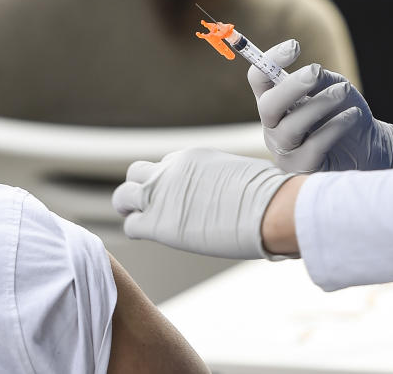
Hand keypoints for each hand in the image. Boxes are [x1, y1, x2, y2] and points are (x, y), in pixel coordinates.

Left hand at [112, 148, 292, 258]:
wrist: (268, 208)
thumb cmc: (268, 194)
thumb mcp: (244, 173)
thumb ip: (229, 180)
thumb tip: (247, 192)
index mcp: (192, 157)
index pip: (166, 164)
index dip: (168, 182)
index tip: (177, 197)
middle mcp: (171, 170)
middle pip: (137, 173)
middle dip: (140, 189)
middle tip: (150, 208)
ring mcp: (161, 195)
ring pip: (124, 196)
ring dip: (130, 208)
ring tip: (141, 221)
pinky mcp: (157, 222)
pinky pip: (131, 225)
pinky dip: (137, 230)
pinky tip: (150, 236)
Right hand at [249, 40, 392, 172]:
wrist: (368, 148)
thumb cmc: (343, 114)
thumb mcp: (333, 88)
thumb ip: (319, 80)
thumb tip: (312, 73)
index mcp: (276, 102)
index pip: (258, 79)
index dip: (269, 60)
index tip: (294, 46)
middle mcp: (273, 126)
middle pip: (267, 106)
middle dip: (291, 87)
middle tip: (316, 71)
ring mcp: (285, 150)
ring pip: (291, 127)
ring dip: (319, 104)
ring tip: (343, 91)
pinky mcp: (303, 168)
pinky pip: (313, 147)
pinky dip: (334, 127)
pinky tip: (353, 115)